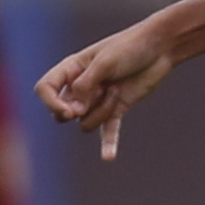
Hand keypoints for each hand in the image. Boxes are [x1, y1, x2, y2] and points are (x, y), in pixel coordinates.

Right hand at [36, 20, 179, 161]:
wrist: (160, 48)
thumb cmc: (130, 46)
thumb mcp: (105, 62)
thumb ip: (87, 84)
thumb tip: (74, 108)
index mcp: (72, 69)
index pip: (45, 89)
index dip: (50, 103)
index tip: (67, 110)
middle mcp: (81, 86)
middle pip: (63, 113)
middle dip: (75, 112)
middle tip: (92, 99)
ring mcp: (98, 99)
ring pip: (86, 123)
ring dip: (101, 111)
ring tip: (116, 90)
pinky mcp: (116, 109)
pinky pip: (108, 132)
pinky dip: (108, 145)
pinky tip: (109, 158)